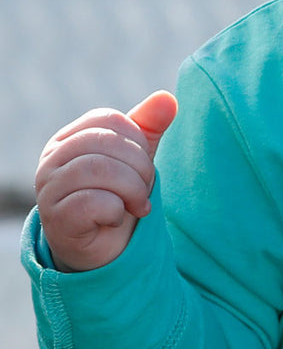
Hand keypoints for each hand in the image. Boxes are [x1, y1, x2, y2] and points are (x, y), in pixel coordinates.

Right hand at [35, 91, 177, 272]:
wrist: (104, 250)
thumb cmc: (117, 198)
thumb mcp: (137, 160)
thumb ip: (149, 128)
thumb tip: (167, 98)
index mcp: (70, 137)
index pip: (111, 119)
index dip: (138, 142)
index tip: (143, 168)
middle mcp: (51, 158)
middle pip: (106, 143)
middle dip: (140, 169)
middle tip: (144, 192)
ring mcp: (49, 188)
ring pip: (99, 170)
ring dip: (132, 190)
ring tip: (137, 206)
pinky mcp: (56, 218)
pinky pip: (93, 202)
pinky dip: (116, 211)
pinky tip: (116, 219)